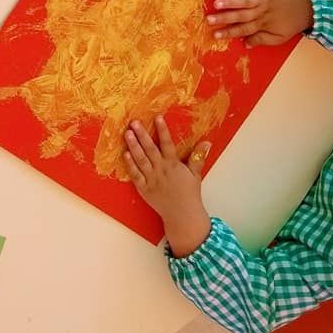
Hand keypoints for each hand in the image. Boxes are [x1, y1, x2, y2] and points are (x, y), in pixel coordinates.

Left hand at [124, 116, 210, 256]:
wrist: (182, 215)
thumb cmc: (189, 193)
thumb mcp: (195, 174)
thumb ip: (198, 157)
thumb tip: (207, 142)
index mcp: (173, 165)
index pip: (167, 144)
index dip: (162, 130)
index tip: (157, 117)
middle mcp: (161, 170)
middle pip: (150, 149)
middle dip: (142, 135)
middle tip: (134, 122)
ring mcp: (151, 179)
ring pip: (140, 160)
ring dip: (133, 146)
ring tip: (127, 133)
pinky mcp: (144, 188)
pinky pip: (135, 175)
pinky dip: (130, 164)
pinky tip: (125, 153)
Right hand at [207, 0, 313, 46]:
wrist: (310, 5)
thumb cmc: (292, 22)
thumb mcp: (279, 37)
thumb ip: (262, 40)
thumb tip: (245, 44)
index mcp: (262, 24)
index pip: (242, 29)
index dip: (228, 32)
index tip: (215, 34)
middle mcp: (261, 12)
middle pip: (240, 16)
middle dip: (224, 18)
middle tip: (209, 20)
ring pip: (244, 2)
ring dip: (230, 3)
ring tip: (216, 4)